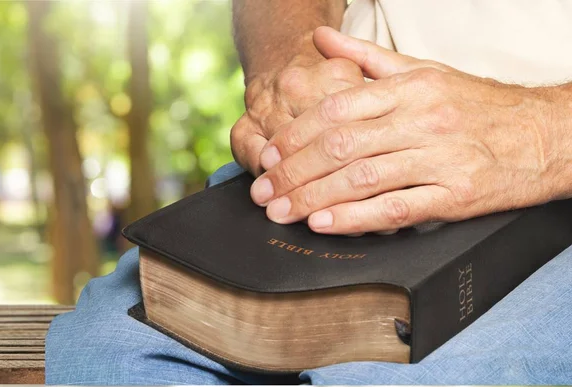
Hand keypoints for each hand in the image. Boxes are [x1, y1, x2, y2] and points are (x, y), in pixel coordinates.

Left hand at [249, 27, 570, 233]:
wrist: (545, 135)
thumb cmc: (477, 105)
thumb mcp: (424, 70)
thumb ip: (367, 56)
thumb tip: (322, 39)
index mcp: (409, 89)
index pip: (337, 110)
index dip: (295, 135)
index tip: (270, 155)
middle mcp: (421, 120)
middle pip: (340, 147)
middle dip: (293, 171)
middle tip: (263, 192)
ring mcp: (439, 158)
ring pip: (362, 178)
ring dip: (313, 198)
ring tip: (282, 211)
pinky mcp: (455, 195)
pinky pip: (396, 209)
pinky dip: (355, 218)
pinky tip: (324, 223)